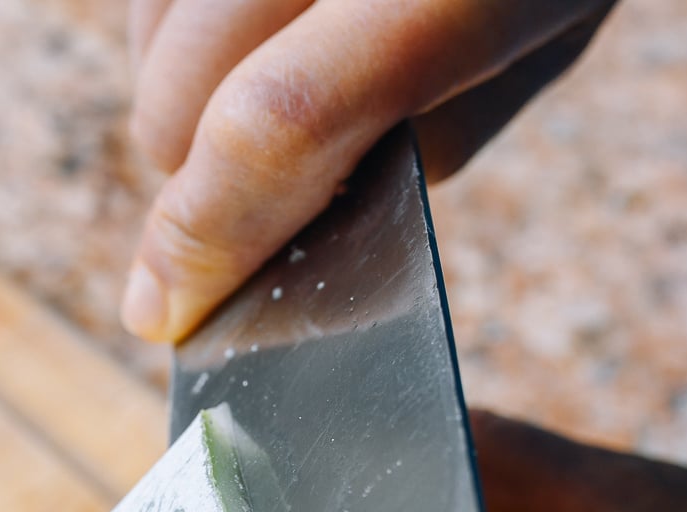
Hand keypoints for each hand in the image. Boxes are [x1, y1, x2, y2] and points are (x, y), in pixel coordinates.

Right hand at [122, 0, 613, 341]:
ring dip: (177, 100)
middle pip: (189, 89)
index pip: (280, 121)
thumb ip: (424, 142)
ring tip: (264, 88)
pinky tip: (242, 27)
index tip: (168, 309)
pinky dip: (171, 29)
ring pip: (149, 38)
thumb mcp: (537, 47)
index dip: (208, 229)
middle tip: (244, 204)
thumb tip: (269, 232)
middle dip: (192, 183)